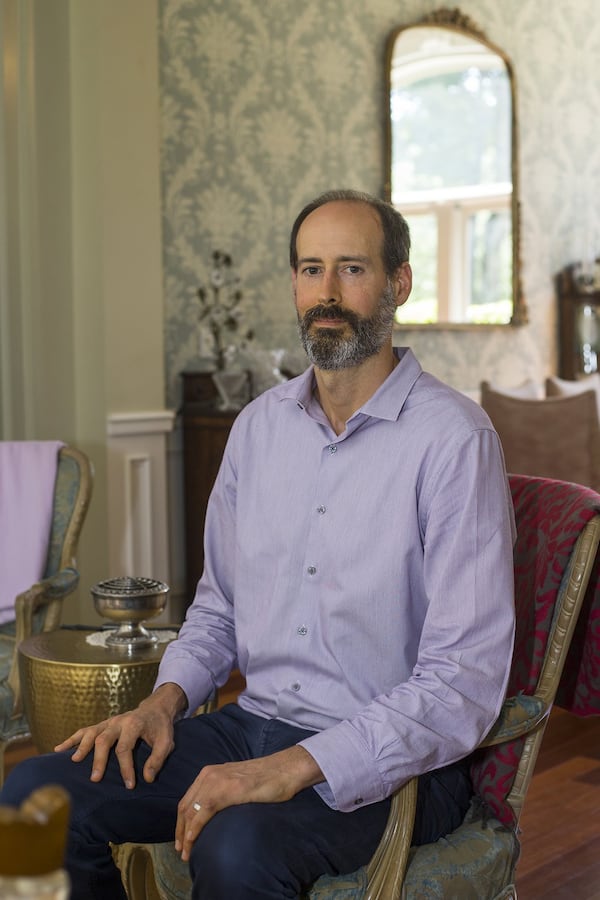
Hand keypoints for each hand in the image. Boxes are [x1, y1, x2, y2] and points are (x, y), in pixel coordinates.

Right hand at [54, 682, 187, 788]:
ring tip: (75, 761)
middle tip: (95, 779)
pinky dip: (71, 739)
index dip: (126, 767)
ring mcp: (108, 722)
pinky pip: (84, 731)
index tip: (129, 785)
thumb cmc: (160, 727)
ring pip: (91, 733)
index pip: (126, 747)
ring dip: (82, 746)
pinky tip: (59, 749)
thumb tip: (147, 778)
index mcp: (134, 724)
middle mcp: (118, 721)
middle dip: (99, 759)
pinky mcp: (102, 725)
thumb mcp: (167, 742)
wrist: (155, 709)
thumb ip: (158, 759)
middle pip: (104, 739)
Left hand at [174, 745, 322, 860]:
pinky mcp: (229, 789)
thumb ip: (222, 792)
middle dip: (180, 832)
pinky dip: (195, 828)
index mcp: (210, 772)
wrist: (285, 769)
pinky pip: (205, 811)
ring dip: (186, 835)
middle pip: (185, 807)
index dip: (181, 823)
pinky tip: (194, 840)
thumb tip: (212, 813)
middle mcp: (210, 775)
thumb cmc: (266, 778)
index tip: (182, 840)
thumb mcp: (236, 783)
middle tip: (182, 851)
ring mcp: (218, 781)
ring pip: (192, 811)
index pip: (187, 800)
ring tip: (187, 853)